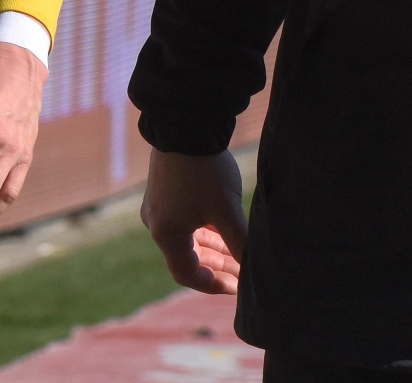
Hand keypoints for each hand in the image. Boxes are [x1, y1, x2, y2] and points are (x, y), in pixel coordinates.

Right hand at [141, 148, 245, 294]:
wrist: (184, 124)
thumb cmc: (204, 172)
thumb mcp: (227, 211)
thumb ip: (240, 244)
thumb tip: (256, 271)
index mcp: (166, 234)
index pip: (187, 274)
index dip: (213, 285)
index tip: (236, 288)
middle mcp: (156, 222)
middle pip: (189, 255)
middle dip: (218, 264)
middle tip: (244, 270)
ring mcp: (158, 203)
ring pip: (188, 236)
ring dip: (213, 246)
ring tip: (239, 250)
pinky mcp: (164, 186)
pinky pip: (184, 218)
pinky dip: (205, 227)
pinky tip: (225, 225)